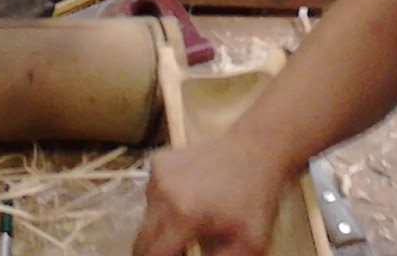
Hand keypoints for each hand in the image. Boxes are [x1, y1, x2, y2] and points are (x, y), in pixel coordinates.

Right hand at [132, 139, 281, 255]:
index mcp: (182, 216)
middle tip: (180, 248)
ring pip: (146, 217)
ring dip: (161, 228)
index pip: (152, 254)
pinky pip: (152, 195)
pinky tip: (187, 198)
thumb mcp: (248, 245)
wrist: (254, 150)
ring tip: (190, 221)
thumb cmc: (254, 200)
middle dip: (158, 251)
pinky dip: (163, 205)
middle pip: (142, 239)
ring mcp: (157, 174)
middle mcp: (162, 193)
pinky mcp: (158, 161)